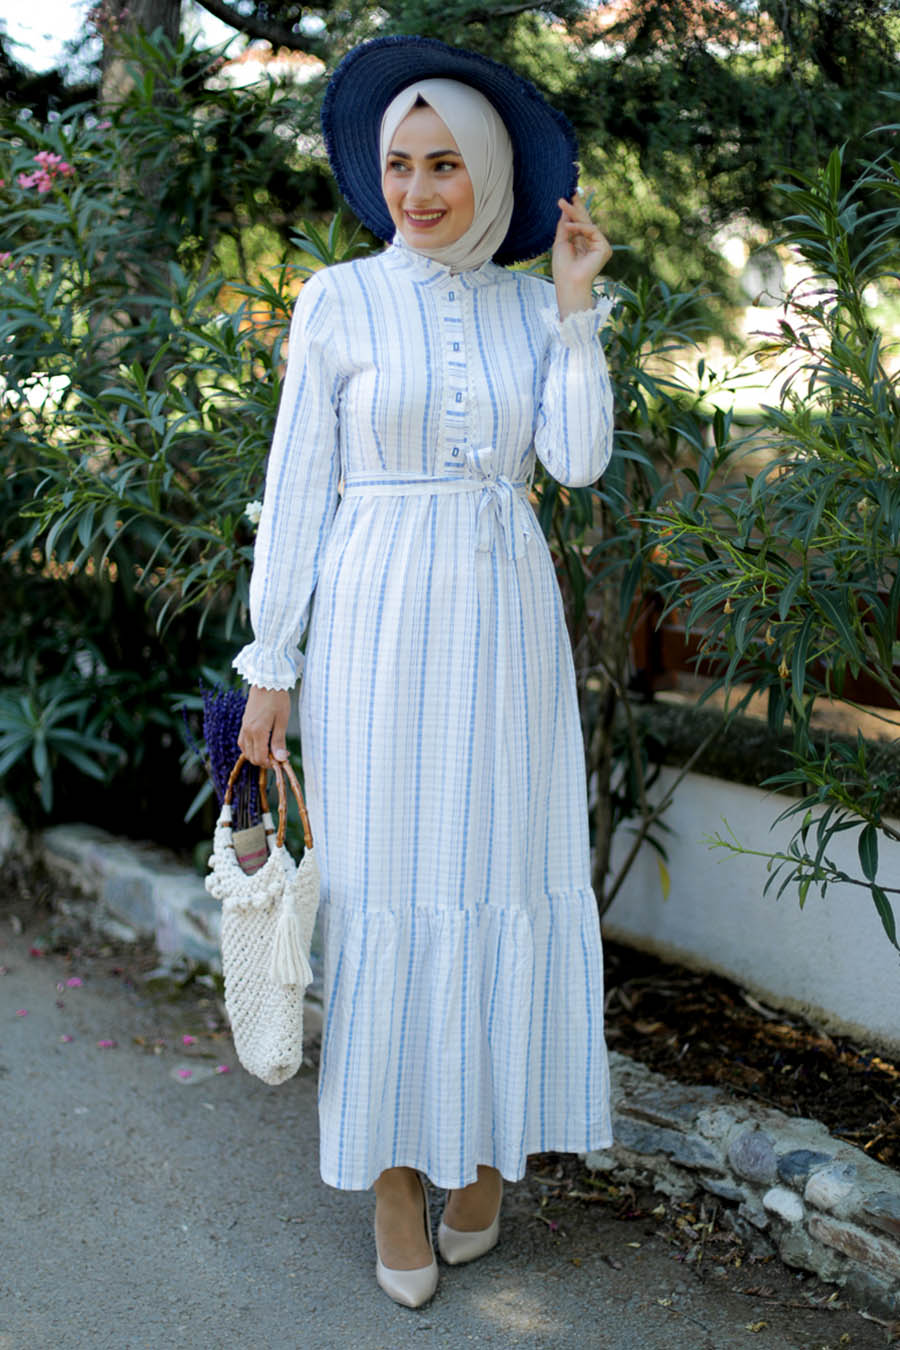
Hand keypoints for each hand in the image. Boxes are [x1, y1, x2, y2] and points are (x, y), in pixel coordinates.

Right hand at [237, 685, 290, 766]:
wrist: (266, 681)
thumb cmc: (277, 699)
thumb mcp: (281, 721)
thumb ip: (279, 741)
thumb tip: (280, 759)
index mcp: (257, 732)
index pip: (259, 758)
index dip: (270, 763)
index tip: (282, 759)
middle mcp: (247, 731)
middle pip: (252, 757)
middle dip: (265, 760)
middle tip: (279, 754)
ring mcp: (244, 727)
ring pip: (245, 751)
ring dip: (257, 754)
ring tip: (272, 748)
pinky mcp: (244, 723)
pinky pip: (243, 742)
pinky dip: (251, 747)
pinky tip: (262, 743)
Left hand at [552, 193, 611, 319]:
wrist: (568, 283)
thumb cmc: (563, 268)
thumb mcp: (560, 242)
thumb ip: (564, 226)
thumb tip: (565, 209)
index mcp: (582, 243)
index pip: (580, 223)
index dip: (575, 209)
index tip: (568, 195)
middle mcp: (592, 243)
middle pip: (585, 220)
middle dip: (576, 206)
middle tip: (568, 191)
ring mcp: (600, 245)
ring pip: (587, 223)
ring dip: (573, 213)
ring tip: (561, 203)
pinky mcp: (604, 248)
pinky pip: (592, 230)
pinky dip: (579, 227)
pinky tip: (568, 227)